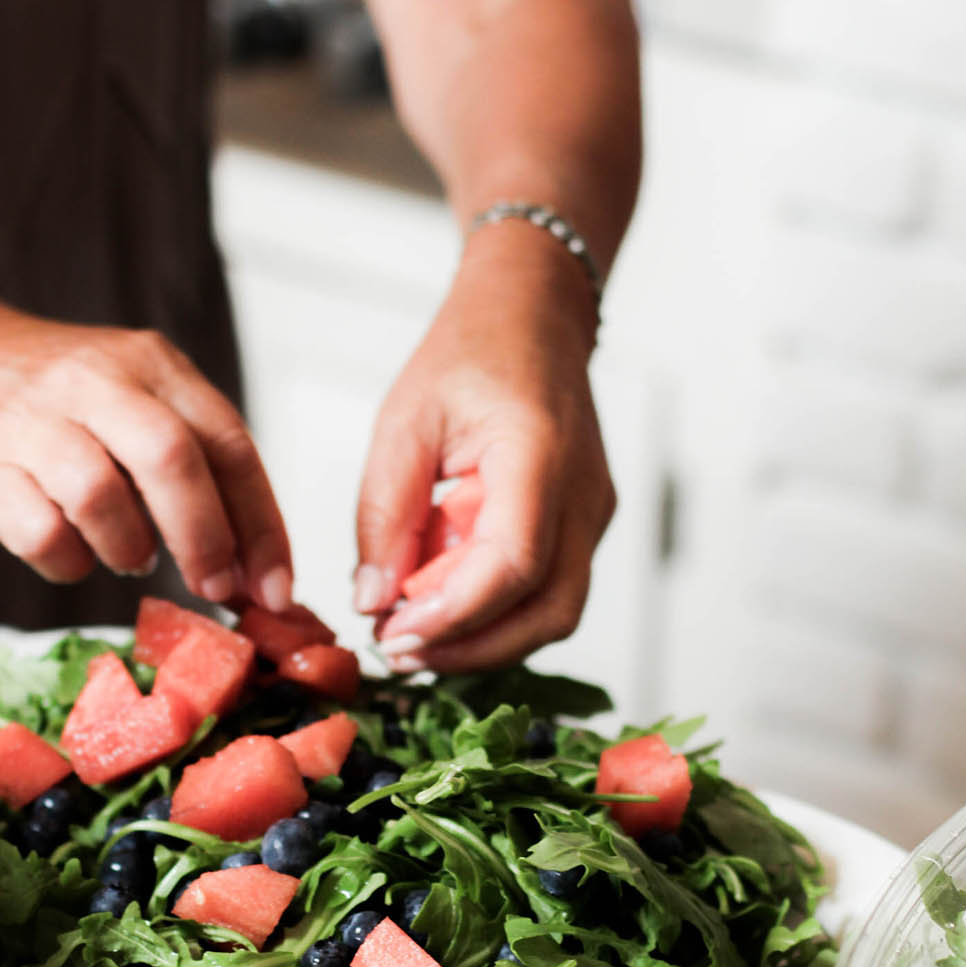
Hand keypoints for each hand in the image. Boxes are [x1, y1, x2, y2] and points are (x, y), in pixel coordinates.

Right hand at [0, 298, 292, 607]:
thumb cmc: (61, 403)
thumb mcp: (138, 403)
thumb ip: (197, 469)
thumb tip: (255, 571)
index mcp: (153, 365)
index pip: (229, 444)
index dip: (261, 526)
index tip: (276, 588)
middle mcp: (96, 381)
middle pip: (171, 460)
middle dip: (205, 539)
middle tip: (214, 587)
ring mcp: (33, 419)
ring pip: (101, 496)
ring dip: (129, 547)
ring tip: (130, 554)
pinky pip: (41, 532)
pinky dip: (69, 561)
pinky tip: (73, 553)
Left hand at [353, 223, 614, 671]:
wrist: (532, 316)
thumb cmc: (470, 354)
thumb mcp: (403, 422)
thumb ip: (384, 513)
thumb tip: (372, 599)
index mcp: (538, 455)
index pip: (515, 564)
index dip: (454, 614)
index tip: (394, 631)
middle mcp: (583, 494)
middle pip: (549, 611)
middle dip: (471, 648)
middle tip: (397, 650)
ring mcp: (593, 515)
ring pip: (555, 614)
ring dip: (484, 640)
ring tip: (413, 633)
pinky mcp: (583, 528)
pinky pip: (549, 592)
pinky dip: (496, 614)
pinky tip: (442, 605)